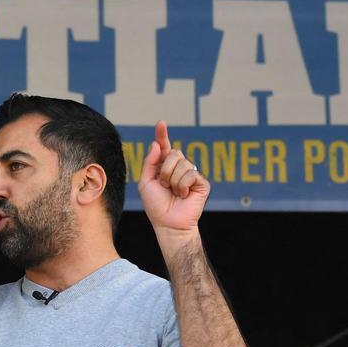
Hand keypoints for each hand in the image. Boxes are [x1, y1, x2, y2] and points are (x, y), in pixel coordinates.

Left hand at [137, 121, 209, 238]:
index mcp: (164, 167)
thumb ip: (149, 162)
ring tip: (174, 192)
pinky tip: (184, 195)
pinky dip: (183, 186)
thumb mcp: (145, 182)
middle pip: (174, 153)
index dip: (162, 134)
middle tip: (164, 186)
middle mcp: (179, 168)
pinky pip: (191, 174)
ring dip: (173, 180)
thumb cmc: (156, 206)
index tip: (161, 122)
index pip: (164, 147)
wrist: (168, 223)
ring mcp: (191, 174)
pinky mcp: (201, 182)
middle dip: (165, 170)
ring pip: (183, 163)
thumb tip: (156, 144)